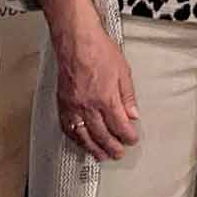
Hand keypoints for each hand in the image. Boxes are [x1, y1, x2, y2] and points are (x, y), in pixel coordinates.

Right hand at [52, 19, 140, 160]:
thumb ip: (128, 96)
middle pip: (102, 135)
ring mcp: (73, 106)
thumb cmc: (98, 50)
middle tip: (118, 153)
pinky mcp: (62, 103)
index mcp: (106, 98)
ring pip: (83, 136)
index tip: (132, 140)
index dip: (127, 136)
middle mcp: (88, 105)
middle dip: (112, 147)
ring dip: (93, 148)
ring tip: (101, 155)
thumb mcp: (123, 71)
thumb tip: (133, 114)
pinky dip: (75, 138)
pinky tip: (80, 142)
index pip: (120, 126)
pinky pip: (68, 127)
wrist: (76, 40)